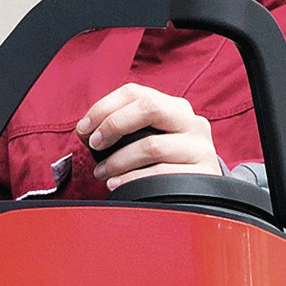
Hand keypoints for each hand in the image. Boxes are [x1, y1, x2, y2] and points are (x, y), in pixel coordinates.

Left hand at [76, 83, 221, 187]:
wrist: (197, 192)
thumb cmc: (162, 163)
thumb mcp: (145, 139)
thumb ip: (119, 129)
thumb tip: (84, 130)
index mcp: (174, 107)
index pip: (135, 93)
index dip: (104, 108)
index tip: (84, 128)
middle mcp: (191, 122)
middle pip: (149, 108)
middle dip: (113, 125)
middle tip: (94, 145)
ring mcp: (199, 147)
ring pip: (151, 145)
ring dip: (117, 161)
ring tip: (102, 173)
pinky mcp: (201, 172)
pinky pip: (159, 173)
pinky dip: (131, 179)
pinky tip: (116, 184)